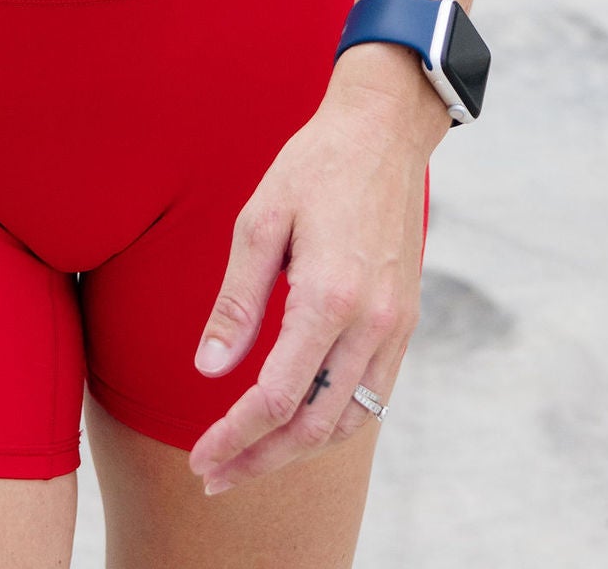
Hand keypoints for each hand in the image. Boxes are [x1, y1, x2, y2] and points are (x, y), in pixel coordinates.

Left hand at [187, 65, 439, 496]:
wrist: (385, 130)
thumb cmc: (316, 165)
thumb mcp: (260, 220)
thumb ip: (237, 302)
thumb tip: (210, 371)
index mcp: (329, 296)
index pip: (277, 397)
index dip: (235, 438)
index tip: (201, 460)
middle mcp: (371, 321)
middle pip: (314, 424)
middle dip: (261, 459)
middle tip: (215, 476)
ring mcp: (395, 323)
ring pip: (349, 419)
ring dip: (298, 449)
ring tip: (252, 458)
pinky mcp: (405, 318)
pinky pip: (374, 393)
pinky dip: (335, 420)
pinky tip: (300, 421)